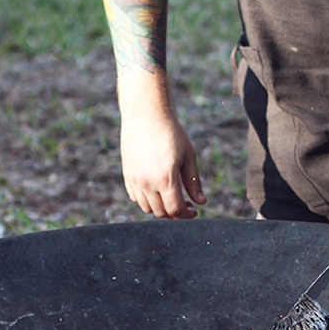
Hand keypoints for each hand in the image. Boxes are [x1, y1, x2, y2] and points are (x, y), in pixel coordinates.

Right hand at [119, 103, 206, 218]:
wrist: (145, 114)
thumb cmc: (171, 132)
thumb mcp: (188, 156)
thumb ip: (193, 182)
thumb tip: (201, 202)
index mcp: (165, 179)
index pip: (175, 210)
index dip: (186, 215)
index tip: (194, 211)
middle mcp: (147, 182)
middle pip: (161, 212)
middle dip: (175, 213)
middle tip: (186, 204)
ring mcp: (135, 180)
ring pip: (147, 208)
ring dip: (161, 208)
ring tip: (171, 197)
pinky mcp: (127, 175)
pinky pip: (136, 198)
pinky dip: (147, 200)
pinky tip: (157, 190)